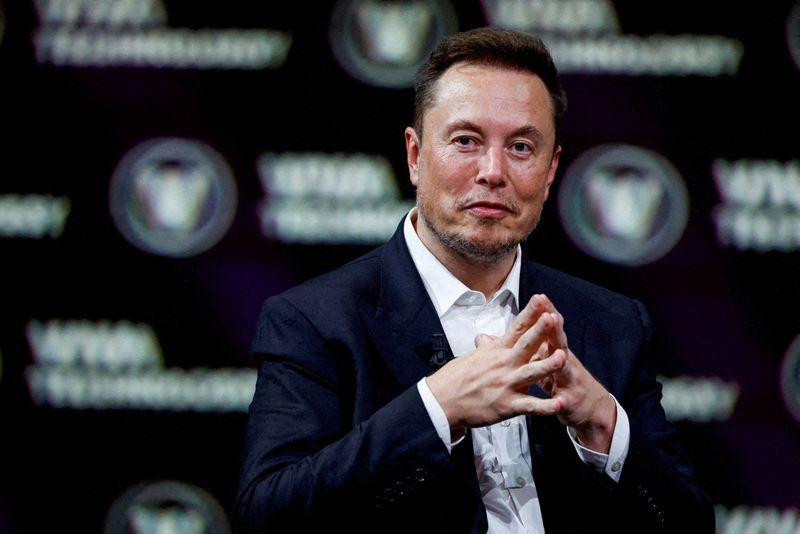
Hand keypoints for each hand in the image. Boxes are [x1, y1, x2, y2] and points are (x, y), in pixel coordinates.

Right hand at [425, 294, 566, 433]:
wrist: (442, 402)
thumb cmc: (455, 379)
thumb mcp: (471, 357)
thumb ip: (485, 348)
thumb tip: (484, 338)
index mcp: (497, 351)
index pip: (517, 327)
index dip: (531, 313)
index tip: (541, 299)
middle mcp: (504, 364)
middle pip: (526, 344)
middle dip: (541, 331)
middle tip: (553, 317)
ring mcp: (506, 384)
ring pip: (531, 373)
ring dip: (548, 365)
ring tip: (562, 357)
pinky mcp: (507, 405)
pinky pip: (530, 406)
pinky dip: (546, 406)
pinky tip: (560, 402)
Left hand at [531, 294, 616, 452]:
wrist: (592, 408)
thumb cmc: (563, 381)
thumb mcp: (546, 360)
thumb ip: (529, 347)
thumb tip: (508, 334)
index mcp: (553, 350)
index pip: (549, 328)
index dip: (544, 313)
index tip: (538, 297)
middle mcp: (564, 361)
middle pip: (558, 342)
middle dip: (554, 329)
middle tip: (550, 315)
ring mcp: (569, 380)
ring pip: (565, 369)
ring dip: (561, 361)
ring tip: (558, 354)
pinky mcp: (570, 401)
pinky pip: (565, 401)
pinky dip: (561, 401)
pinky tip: (560, 400)